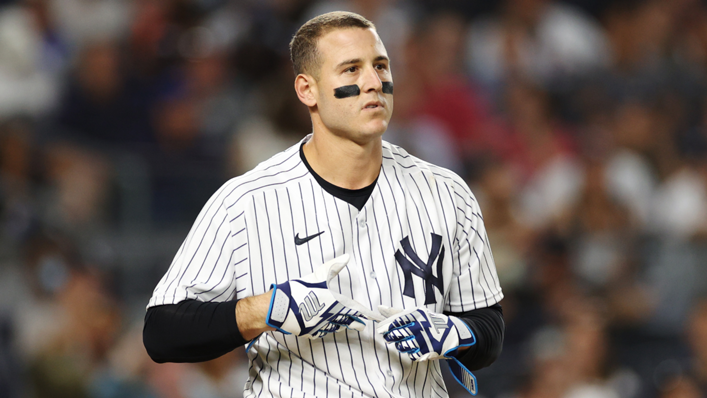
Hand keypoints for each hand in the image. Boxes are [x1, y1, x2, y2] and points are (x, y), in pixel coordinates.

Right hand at [266, 254, 382, 338]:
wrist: (280, 307)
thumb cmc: (300, 290)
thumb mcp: (318, 275)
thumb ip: (334, 266)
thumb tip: (346, 257)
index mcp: (335, 304)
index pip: (354, 309)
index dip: (362, 312)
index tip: (370, 315)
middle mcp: (331, 318)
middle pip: (348, 322)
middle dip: (355, 322)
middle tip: (360, 324)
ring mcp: (321, 327)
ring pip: (335, 327)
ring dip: (340, 325)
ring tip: (344, 324)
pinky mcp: (310, 333)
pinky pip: (322, 331)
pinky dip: (325, 328)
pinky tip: (325, 325)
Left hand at [376, 306, 475, 360]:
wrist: (452, 332)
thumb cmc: (430, 321)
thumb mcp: (416, 313)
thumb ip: (397, 312)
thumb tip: (380, 308)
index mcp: (416, 316)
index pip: (396, 322)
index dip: (386, 326)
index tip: (381, 329)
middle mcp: (420, 327)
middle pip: (397, 335)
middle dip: (390, 337)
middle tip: (389, 337)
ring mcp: (423, 340)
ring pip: (402, 346)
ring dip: (399, 345)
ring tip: (401, 342)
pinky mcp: (427, 352)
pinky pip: (411, 354)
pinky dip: (409, 352)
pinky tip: (412, 348)